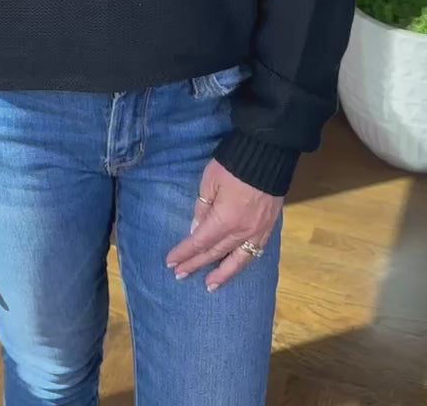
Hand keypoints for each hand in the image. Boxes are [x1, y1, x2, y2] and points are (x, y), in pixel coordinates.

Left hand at [165, 158, 282, 291]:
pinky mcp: (268, 228)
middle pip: (215, 252)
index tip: (171, 262)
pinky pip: (254, 252)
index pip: (200, 242)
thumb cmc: (233, 164)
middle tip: (180, 274)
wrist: (267, 154)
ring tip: (209, 285)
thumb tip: (196, 230)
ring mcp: (257, 231)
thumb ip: (202, 208)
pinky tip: (235, 266)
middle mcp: (242, 231)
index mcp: (225, 219)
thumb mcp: (210, 181)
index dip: (185, 253)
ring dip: (222, 274)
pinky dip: (242, 262)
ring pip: (237, 260)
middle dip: (196, 264)